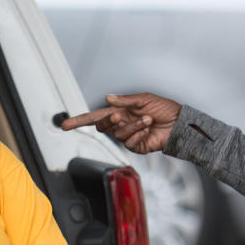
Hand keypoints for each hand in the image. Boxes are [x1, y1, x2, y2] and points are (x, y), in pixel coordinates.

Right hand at [60, 93, 181, 153]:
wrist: (179, 124)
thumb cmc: (164, 109)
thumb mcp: (144, 99)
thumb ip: (125, 101)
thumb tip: (108, 98)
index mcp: (120, 111)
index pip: (94, 116)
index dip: (79, 121)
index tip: (64, 125)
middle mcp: (121, 124)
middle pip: (102, 126)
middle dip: (108, 121)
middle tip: (118, 116)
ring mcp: (128, 136)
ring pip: (118, 134)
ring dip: (132, 126)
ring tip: (147, 120)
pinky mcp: (136, 146)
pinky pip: (129, 143)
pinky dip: (138, 135)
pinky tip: (148, 130)